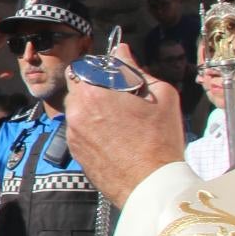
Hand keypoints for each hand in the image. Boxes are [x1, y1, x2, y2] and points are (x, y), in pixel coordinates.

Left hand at [64, 41, 183, 206]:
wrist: (153, 185)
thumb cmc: (161, 141)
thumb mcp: (161, 95)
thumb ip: (136, 68)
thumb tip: (122, 50)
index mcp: (92, 94)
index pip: (84, 66)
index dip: (101, 70)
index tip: (117, 79)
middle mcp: (75, 112)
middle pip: (78, 87)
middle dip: (95, 88)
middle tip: (121, 100)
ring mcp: (73, 135)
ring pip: (77, 109)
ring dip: (93, 109)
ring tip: (120, 121)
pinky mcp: (75, 152)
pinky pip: (79, 130)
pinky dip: (92, 128)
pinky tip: (115, 138)